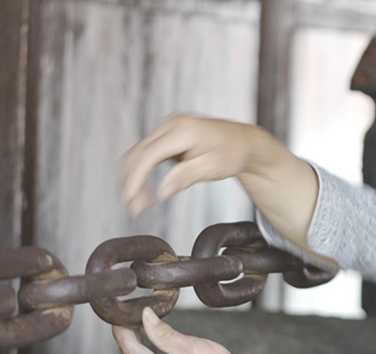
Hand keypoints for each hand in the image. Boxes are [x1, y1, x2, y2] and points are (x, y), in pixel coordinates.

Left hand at [112, 307, 249, 353]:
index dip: (123, 332)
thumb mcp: (192, 346)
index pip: (131, 352)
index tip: (119, 317)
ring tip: (139, 328)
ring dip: (135, 349)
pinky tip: (148, 347)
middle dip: (128, 338)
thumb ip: (164, 333)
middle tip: (131, 317)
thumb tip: (145, 317)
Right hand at [119, 114, 317, 246]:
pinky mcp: (166, 134)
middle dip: (132, 181)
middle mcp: (172, 123)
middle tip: (134, 207)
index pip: (149, 154)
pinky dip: (142, 171)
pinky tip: (147, 191)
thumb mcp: (213, 168)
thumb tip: (161, 192)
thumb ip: (185, 177)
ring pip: (138, 153)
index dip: (136, 177)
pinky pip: (146, 152)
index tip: (131, 198)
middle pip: (138, 153)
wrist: (244, 142)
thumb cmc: (233, 153)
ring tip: (140, 203)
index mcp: (183, 130)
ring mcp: (167, 126)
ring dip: (134, 178)